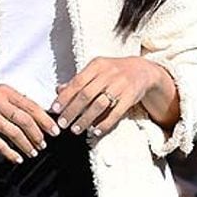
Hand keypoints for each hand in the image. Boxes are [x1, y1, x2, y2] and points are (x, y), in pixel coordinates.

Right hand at [0, 85, 59, 163]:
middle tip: (44, 144)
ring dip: (27, 145)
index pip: (31, 105)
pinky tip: (17, 158)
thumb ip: (15, 104)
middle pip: (25, 120)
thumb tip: (41, 116)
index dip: (45, 120)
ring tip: (33, 152)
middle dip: (38, 134)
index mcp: (5, 90)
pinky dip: (10, 153)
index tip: (55, 131)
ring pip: (14, 132)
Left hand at [52, 56, 176, 137]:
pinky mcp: (131, 96)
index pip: (77, 82)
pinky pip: (116, 112)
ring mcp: (121, 85)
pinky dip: (105, 123)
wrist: (142, 70)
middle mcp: (108, 73)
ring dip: (86, 119)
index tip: (55, 109)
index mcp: (97, 65)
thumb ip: (78, 80)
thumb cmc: (114, 72)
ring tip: (76, 129)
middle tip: (62, 124)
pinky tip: (96, 131)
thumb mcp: (96, 70)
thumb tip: (58, 90)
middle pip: (86, 94)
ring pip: (99, 104)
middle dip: (72, 111)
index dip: (65, 97)